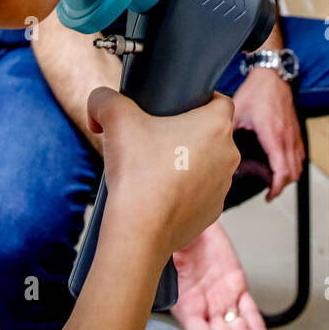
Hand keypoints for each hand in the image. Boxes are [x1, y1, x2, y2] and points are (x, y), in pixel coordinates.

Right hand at [88, 86, 239, 259]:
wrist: (139, 230)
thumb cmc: (137, 172)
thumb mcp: (114, 118)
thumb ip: (104, 99)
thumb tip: (100, 105)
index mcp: (217, 126)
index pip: (221, 101)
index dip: (200, 99)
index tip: (177, 107)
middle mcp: (228, 155)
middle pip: (212, 134)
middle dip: (188, 133)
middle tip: (158, 136)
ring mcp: (223, 186)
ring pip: (208, 164)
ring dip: (188, 162)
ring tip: (156, 167)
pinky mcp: (213, 211)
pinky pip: (201, 192)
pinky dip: (185, 190)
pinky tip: (160, 192)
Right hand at [171, 222, 266, 329]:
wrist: (197, 224)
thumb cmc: (179, 237)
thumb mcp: (168, 253)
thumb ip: (168, 266)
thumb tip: (158, 266)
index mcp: (184, 301)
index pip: (196, 327)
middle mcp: (204, 305)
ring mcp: (222, 299)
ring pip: (235, 326)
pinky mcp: (237, 289)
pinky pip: (249, 311)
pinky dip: (256, 324)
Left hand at [232, 66, 303, 199]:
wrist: (271, 75)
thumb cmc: (256, 91)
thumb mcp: (237, 111)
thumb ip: (227, 129)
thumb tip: (216, 145)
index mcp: (273, 135)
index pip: (282, 170)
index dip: (276, 188)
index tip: (269, 195)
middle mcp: (287, 136)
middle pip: (293, 172)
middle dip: (282, 185)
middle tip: (269, 191)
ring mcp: (294, 134)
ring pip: (299, 164)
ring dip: (289, 176)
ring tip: (274, 181)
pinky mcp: (296, 130)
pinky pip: (300, 154)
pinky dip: (294, 164)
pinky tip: (281, 164)